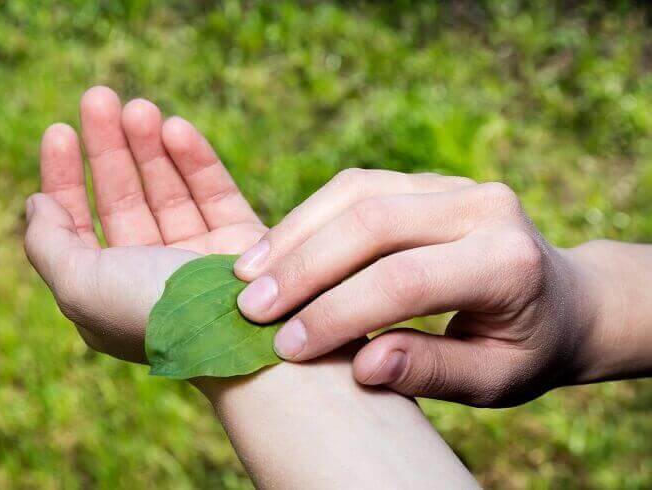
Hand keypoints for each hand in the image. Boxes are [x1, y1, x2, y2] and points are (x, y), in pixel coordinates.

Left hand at [25, 86, 265, 362]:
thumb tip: (35, 204)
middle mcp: (150, 273)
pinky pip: (214, 192)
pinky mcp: (240, 242)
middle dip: (108, 147)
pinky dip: (195, 159)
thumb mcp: (79, 285)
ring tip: (140, 107)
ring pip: (167, 189)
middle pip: (122, 198)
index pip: (78, 224)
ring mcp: (197, 257)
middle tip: (99, 98)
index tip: (60, 131)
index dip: (64, 177)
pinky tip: (176, 127)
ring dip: (150, 145)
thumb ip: (47, 243)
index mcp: (108, 291)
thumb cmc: (154, 315)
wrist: (240, 339)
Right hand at [233, 169, 596, 406]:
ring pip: (356, 192)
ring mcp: (454, 184)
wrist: (561, 298)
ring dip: (294, 233)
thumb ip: (431, 371)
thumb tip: (363, 365)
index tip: (286, 346)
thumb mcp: (494, 380)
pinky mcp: (426, 180)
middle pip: (373, 224)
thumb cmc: (526, 348)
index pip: (405, 281)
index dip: (338, 314)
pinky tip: (277, 248)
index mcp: (508, 263)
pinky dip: (310, 216)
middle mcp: (484, 207)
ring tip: (246, 273)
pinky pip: (357, 186)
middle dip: (303, 267)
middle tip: (250, 306)